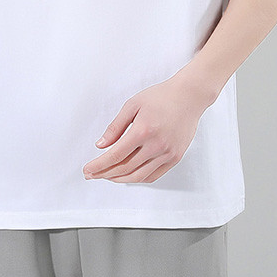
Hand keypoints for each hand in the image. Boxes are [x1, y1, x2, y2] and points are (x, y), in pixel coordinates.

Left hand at [82, 73, 215, 183]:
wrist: (189, 97)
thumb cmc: (160, 96)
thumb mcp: (132, 105)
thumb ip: (115, 127)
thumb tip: (100, 145)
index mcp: (143, 131)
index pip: (115, 155)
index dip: (98, 165)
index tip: (87, 170)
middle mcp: (156, 145)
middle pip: (125, 168)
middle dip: (105, 174)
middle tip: (92, 175)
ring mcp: (167, 154)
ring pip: (138, 176)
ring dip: (120, 179)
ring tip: (107, 176)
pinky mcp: (175, 157)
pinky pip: (153, 175)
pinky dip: (138, 178)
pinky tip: (128, 175)